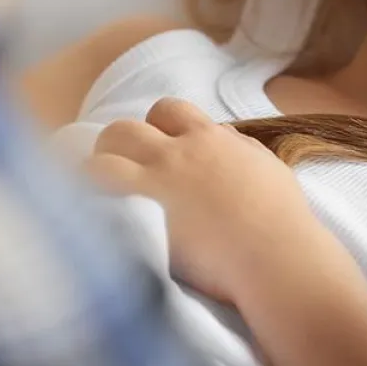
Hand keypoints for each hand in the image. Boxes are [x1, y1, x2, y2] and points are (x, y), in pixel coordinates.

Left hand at [83, 98, 314, 303]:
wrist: (275, 255)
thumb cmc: (280, 215)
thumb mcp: (265, 165)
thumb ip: (239, 147)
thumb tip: (223, 135)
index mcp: (208, 138)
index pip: (168, 110)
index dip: (157, 125)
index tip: (157, 146)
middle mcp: (176, 155)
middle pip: (124, 130)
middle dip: (116, 146)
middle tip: (118, 169)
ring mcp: (155, 186)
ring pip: (101, 161)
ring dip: (95, 173)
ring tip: (93, 192)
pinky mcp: (141, 220)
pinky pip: (98, 200)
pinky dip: (89, 205)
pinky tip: (86, 217)